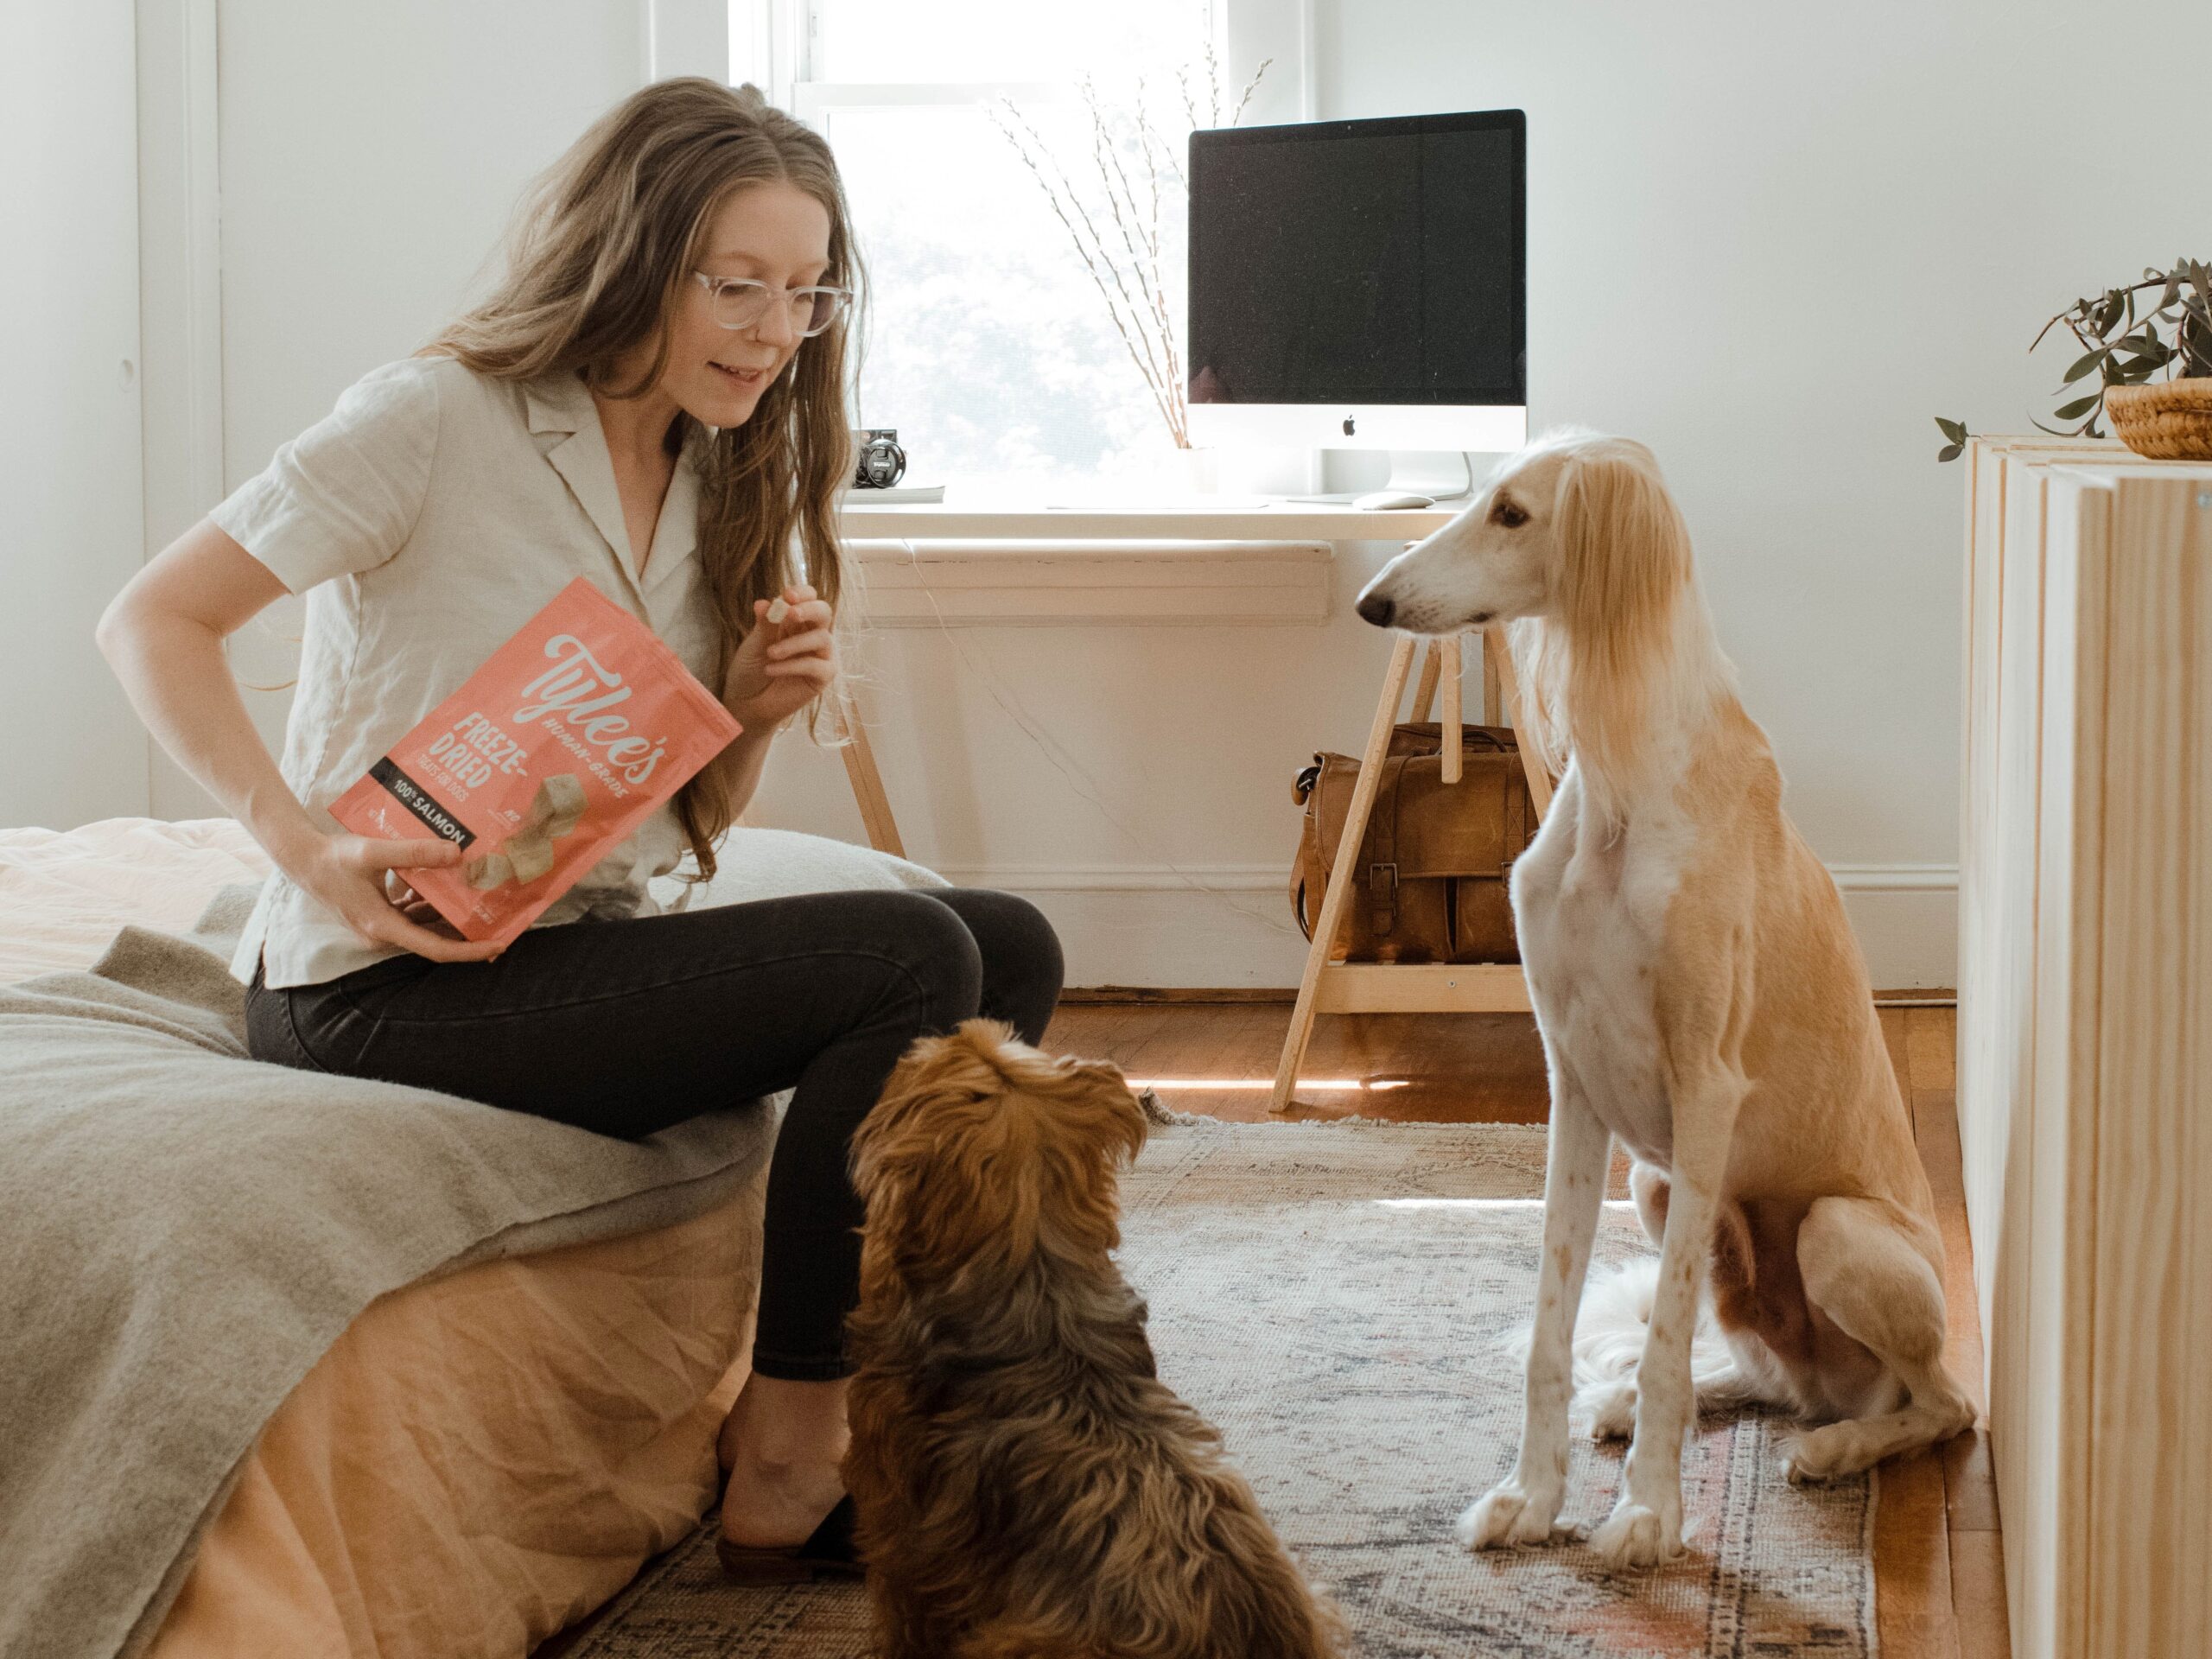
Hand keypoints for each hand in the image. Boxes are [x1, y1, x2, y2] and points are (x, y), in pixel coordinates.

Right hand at [285, 831, 506, 962]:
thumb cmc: (334, 858)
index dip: (469, 950)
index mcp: (382, 926)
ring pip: (425, 926)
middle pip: (434, 940)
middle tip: (505, 923)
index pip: (434, 948)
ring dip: (452, 916)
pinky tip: (450, 885)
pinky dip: (432, 903)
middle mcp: (383, 933)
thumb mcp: (374, 852)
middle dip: (468, 934)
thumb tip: (457, 852)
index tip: (499, 944)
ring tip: (486, 903)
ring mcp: (380, 925)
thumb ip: (414, 852)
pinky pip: (413, 914)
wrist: (302, 859)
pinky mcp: (379, 914)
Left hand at [723, 580, 837, 733]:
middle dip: (809, 609)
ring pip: (823, 638)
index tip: (787, 595)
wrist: (745, 703)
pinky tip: (771, 669)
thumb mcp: (753, 644)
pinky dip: (793, 665)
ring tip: (771, 653)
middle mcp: (811, 634)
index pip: (809, 598)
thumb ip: (764, 625)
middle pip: (824, 612)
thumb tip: (765, 602)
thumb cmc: (750, 670)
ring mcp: (819, 655)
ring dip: (795, 643)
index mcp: (795, 621)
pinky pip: (816, 665)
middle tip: (790, 613)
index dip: (802, 593)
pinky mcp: (822, 677)